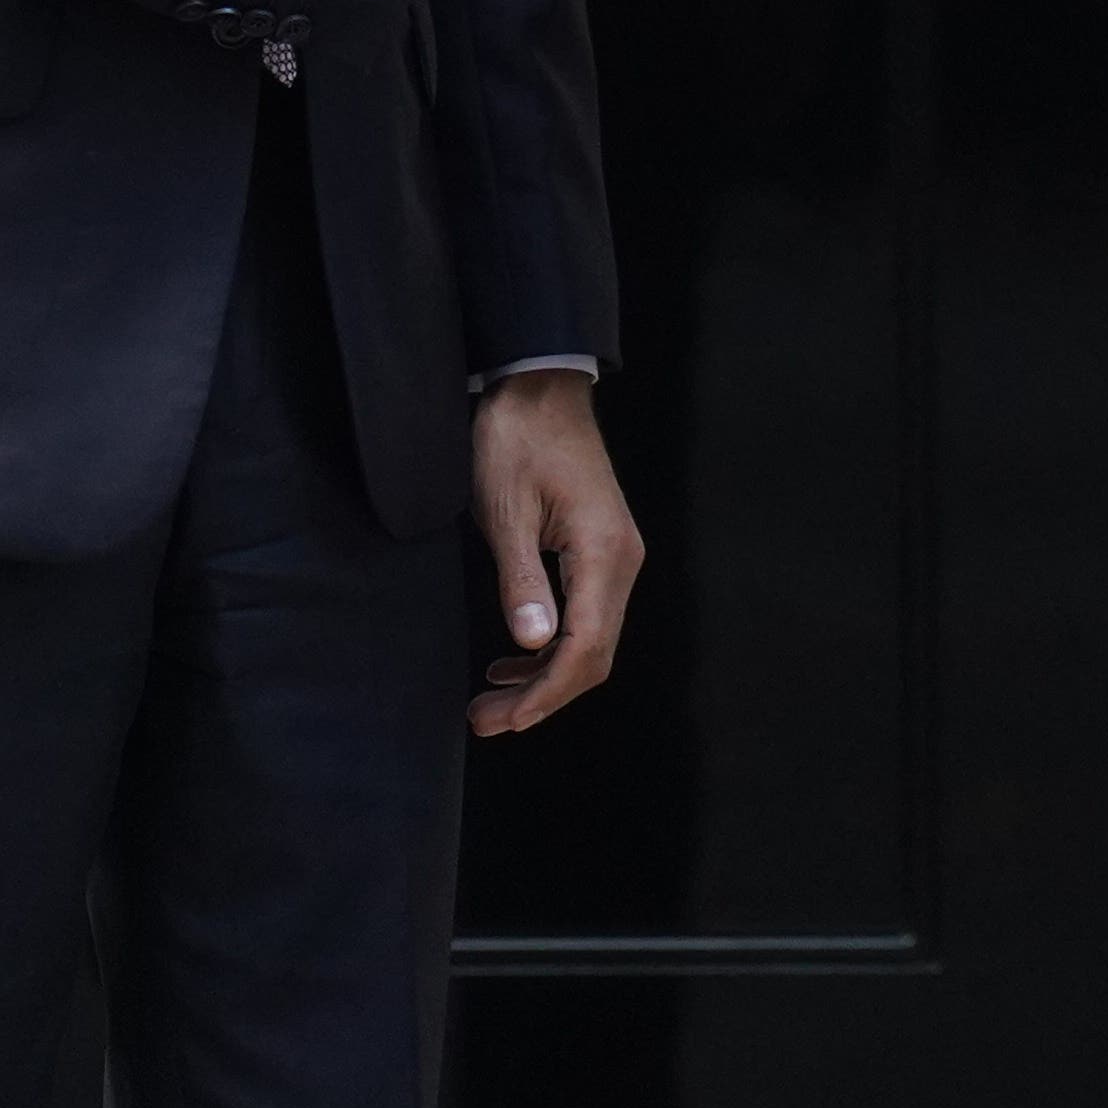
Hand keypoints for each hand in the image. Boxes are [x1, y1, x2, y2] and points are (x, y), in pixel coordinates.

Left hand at [467, 368, 643, 735]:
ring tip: (491, 701)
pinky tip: (514, 656)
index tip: (506, 719)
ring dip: (544, 676)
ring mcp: (616, 555)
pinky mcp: (600, 550)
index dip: (547, 692)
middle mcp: (621, 559)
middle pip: (594, 654)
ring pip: (591, 640)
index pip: (586, 647)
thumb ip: (521, 581)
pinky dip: (551, 647)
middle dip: (542, 696)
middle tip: (486, 720)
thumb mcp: (505, 510)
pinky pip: (585, 615)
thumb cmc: (517, 439)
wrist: (538, 387)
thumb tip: (534, 644)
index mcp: (603, 551)